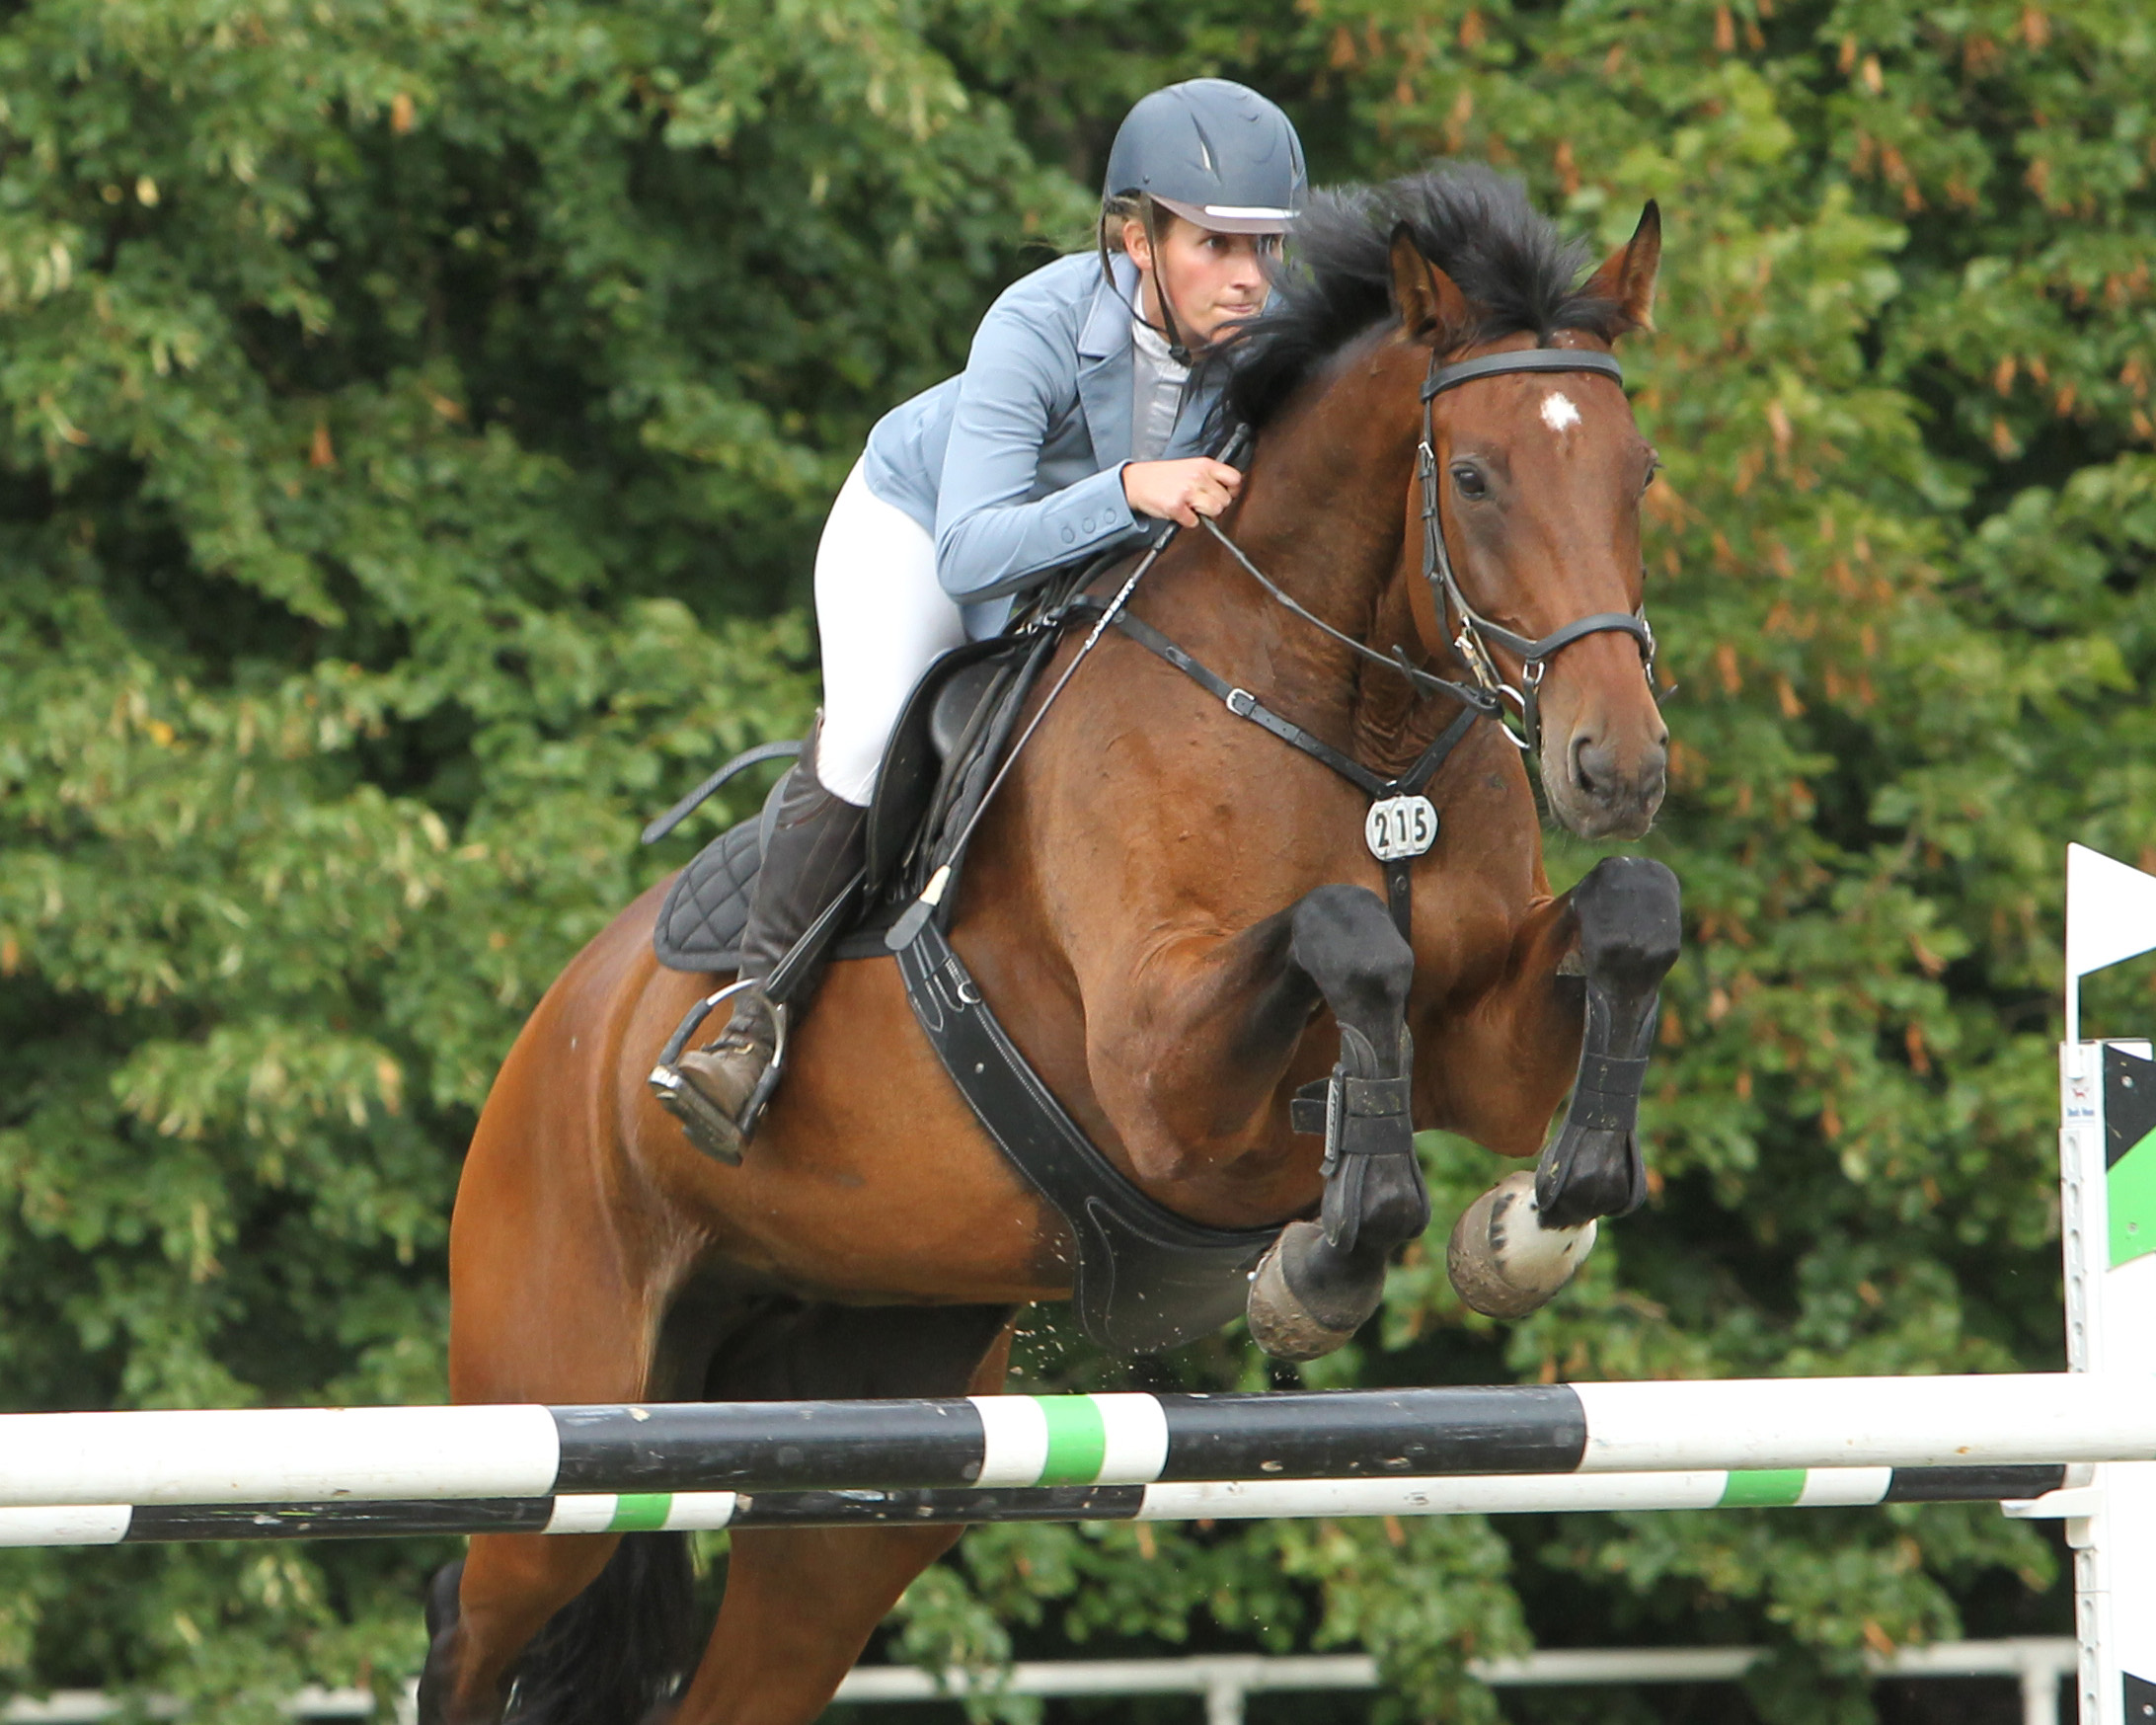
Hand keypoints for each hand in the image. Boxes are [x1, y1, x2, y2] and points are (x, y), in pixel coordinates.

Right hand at [1121, 458, 1242, 527]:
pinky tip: (1179, 511)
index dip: (1232, 490)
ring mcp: (1187, 492)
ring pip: (1214, 511)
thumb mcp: (1190, 466)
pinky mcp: (1177, 507)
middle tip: (1201, 502)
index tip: (1225, 494)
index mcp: (1204, 465)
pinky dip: (1187, 521)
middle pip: (1225, 500)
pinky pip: (1194, 522)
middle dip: (1215, 504)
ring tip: (1191, 506)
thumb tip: (1230, 490)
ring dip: (1203, 514)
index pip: (1234, 478)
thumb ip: (1210, 475)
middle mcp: (1198, 476)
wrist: (1137, 481)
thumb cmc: (1163, 476)